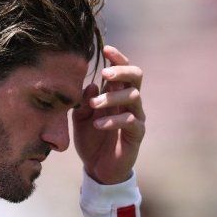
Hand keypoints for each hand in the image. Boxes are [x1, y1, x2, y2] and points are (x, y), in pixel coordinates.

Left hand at [73, 45, 144, 183]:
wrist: (98, 168)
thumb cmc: (90, 140)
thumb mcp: (79, 119)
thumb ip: (83, 102)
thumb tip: (90, 86)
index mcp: (116, 93)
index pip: (122, 69)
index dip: (117, 57)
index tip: (106, 48)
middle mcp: (129, 102)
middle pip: (136, 76)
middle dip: (122, 70)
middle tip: (106, 73)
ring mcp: (135, 117)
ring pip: (134, 96)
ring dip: (112, 97)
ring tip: (94, 105)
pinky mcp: (136, 135)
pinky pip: (131, 121)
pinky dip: (114, 120)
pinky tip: (98, 124)